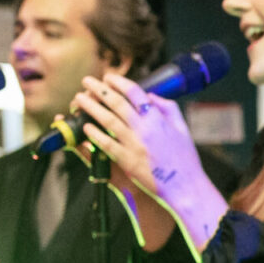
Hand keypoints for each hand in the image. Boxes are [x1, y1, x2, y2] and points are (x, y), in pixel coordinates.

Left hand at [74, 75, 198, 211]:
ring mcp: (133, 145)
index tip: (108, 77)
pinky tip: (85, 126)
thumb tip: (151, 96)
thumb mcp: (182, 128)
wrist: (184, 186)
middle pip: (116, 102)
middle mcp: (144, 129)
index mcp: (158, 119)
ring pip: (107, 120)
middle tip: (87, 82)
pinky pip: (106, 144)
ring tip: (78, 99)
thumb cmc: (185, 158)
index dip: (119, 82)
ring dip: (91, 107)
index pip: (135, 92)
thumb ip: (168, 108)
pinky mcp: (127, 161)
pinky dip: (94, 134)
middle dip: (99, 89)